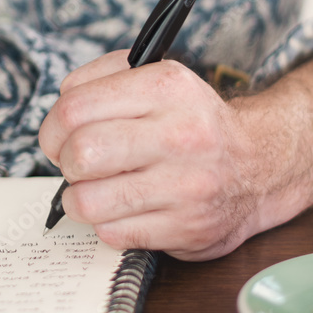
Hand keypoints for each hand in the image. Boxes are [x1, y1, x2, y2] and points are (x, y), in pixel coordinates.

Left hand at [38, 52, 262, 259]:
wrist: (260, 166)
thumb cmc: (192, 124)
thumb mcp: (157, 80)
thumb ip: (102, 79)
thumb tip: (61, 107)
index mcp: (167, 87)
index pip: (75, 108)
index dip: (52, 128)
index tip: (58, 138)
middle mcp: (181, 135)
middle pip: (80, 154)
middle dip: (66, 163)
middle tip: (78, 164)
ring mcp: (186, 186)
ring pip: (88, 201)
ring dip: (80, 199)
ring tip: (97, 190)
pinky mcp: (187, 229)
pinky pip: (112, 234)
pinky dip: (108, 224)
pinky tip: (125, 209)